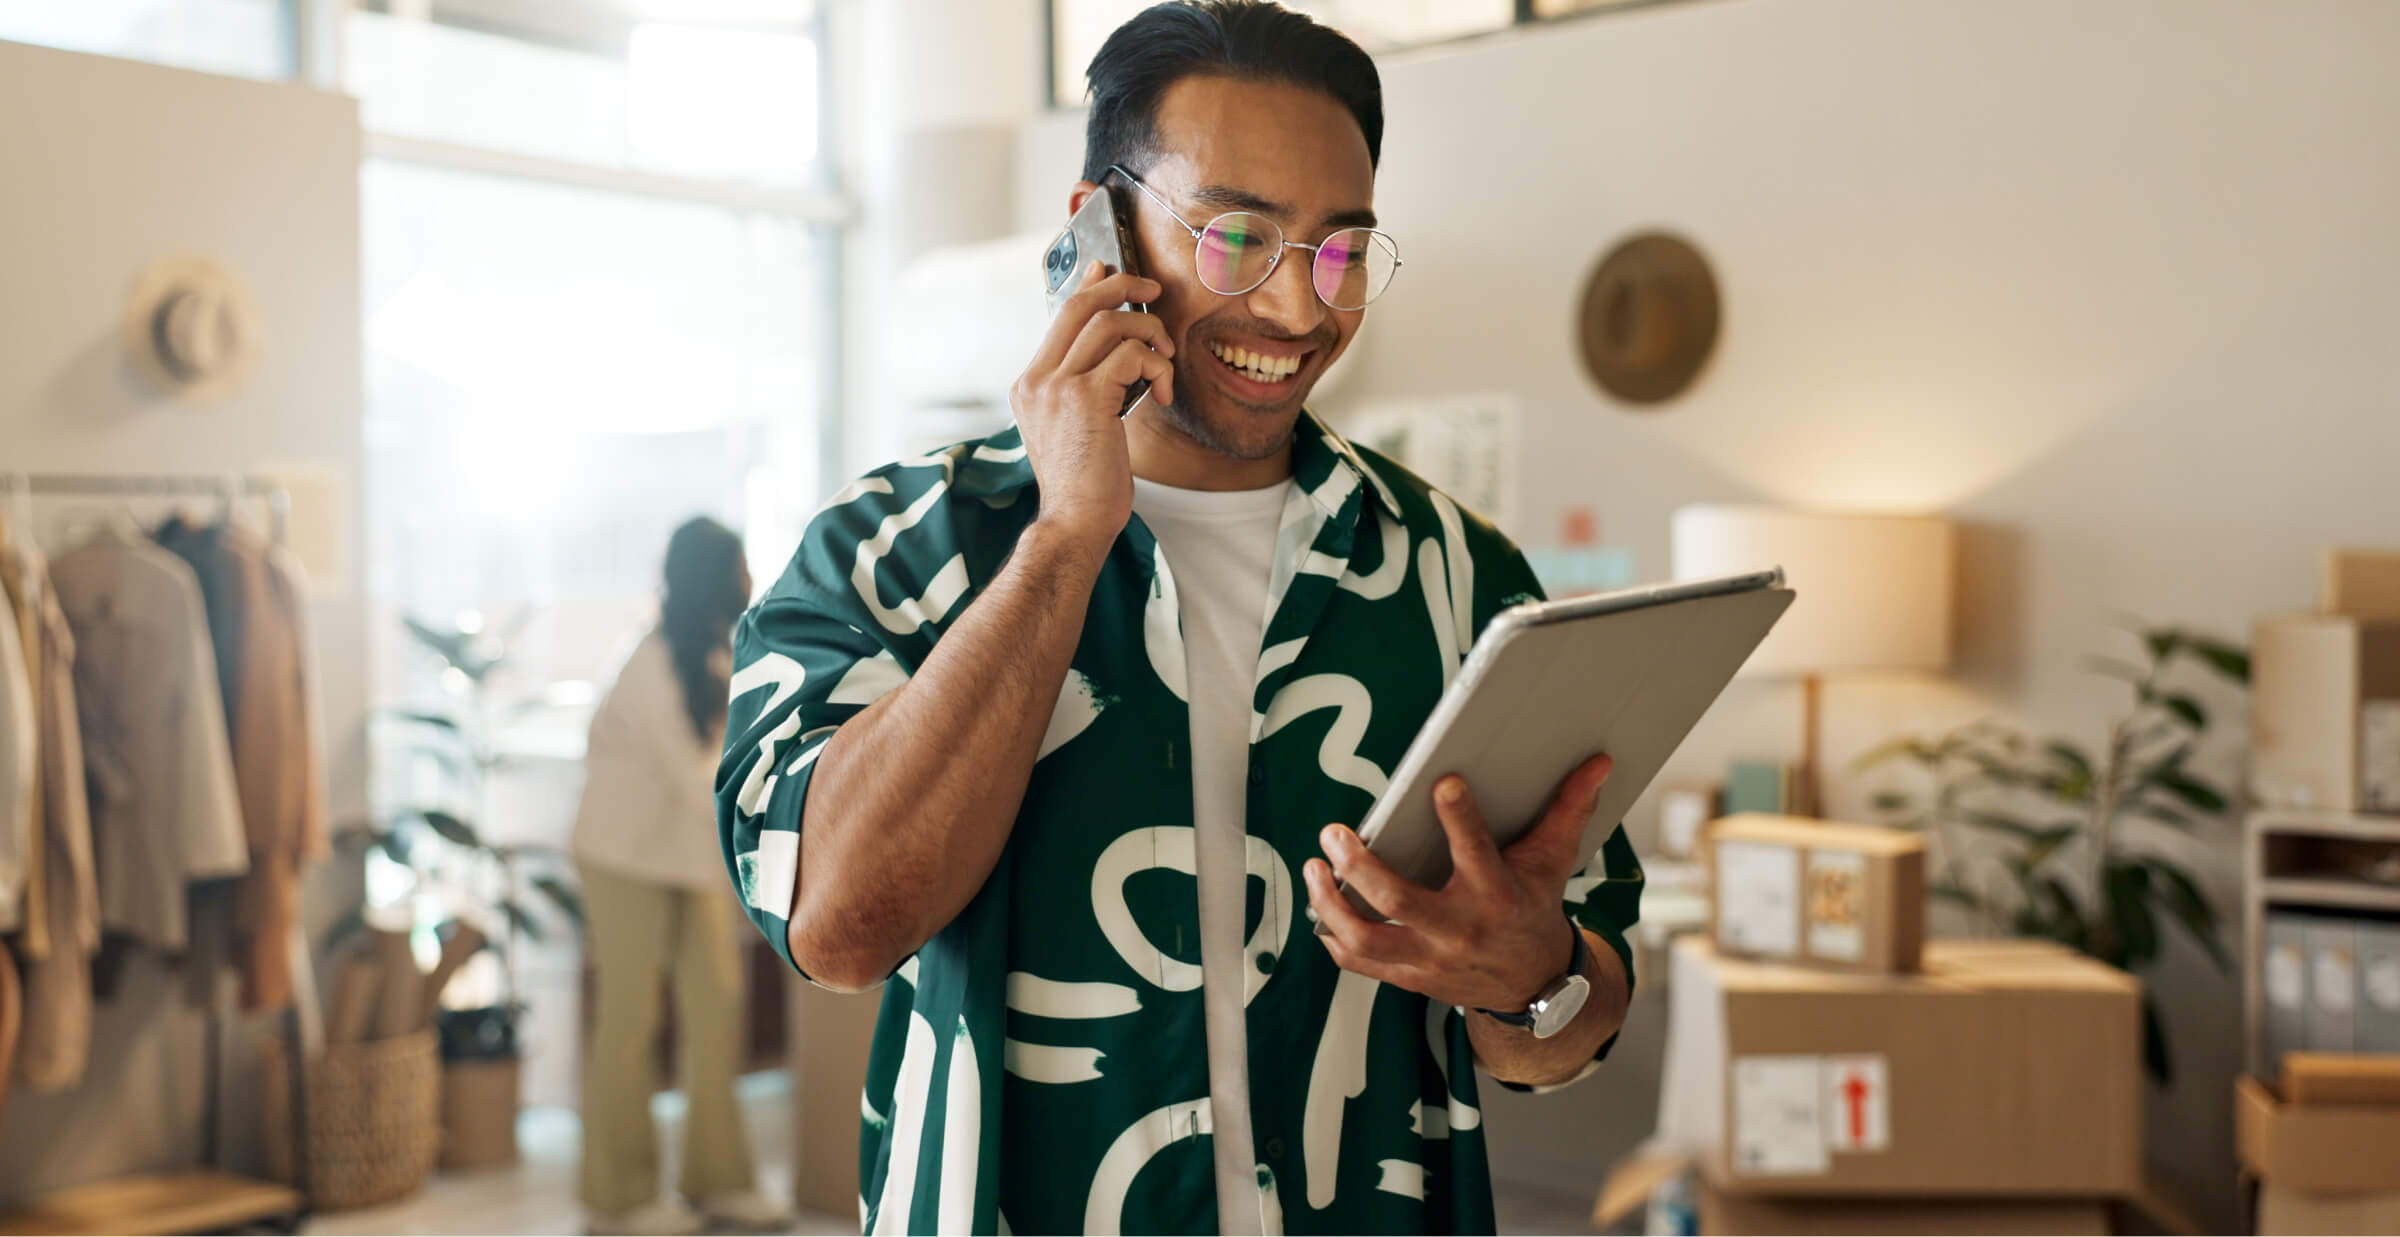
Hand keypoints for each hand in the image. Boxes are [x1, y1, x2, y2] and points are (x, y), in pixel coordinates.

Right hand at [1010, 260, 1175, 552]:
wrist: (1075, 522)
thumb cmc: (1086, 483)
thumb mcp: (1077, 427)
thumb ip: (1086, 387)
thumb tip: (1116, 350)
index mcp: (1029, 385)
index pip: (1059, 316)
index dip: (1089, 285)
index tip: (1110, 268)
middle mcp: (1035, 379)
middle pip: (1079, 304)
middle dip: (1121, 286)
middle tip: (1153, 291)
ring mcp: (1055, 386)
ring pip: (1109, 323)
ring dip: (1149, 334)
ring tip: (1165, 361)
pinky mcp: (1083, 397)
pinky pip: (1131, 354)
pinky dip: (1156, 364)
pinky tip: (1161, 391)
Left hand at [1303, 753, 1612, 1011]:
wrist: (1534, 986)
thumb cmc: (1536, 910)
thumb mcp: (1555, 862)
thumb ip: (1569, 810)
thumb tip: (1597, 762)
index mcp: (1498, 895)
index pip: (1476, 852)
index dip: (1459, 817)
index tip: (1441, 782)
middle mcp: (1460, 929)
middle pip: (1398, 900)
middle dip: (1359, 866)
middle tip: (1333, 833)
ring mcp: (1430, 958)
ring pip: (1368, 938)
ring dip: (1332, 904)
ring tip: (1314, 867)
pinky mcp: (1410, 977)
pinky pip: (1361, 964)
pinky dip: (1334, 939)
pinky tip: (1319, 910)